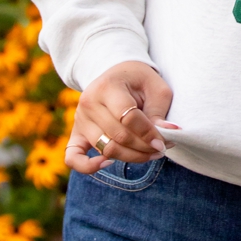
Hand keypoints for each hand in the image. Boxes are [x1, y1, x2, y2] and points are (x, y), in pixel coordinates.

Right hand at [65, 60, 179, 174]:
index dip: (149, 134)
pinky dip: (87, 166)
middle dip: (145, 147)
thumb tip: (167, 134)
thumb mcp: (156, 88)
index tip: (165, 142)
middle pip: (119, 136)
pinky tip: (107, 164)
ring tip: (150, 153)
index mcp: (107, 87)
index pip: (128, 117)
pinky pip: (73, 157)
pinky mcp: (76, 133)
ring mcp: (80, 119)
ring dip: (132, 157)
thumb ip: (159, 112)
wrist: (116, 74)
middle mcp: (89, 103)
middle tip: (162, 148)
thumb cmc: (139, 82)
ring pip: (106, 149)